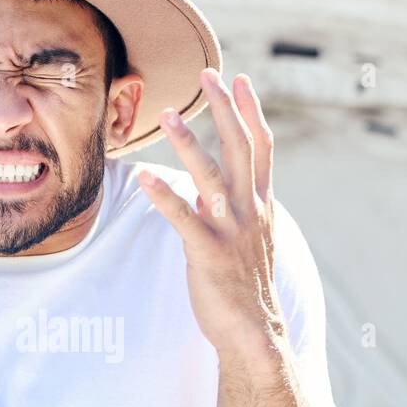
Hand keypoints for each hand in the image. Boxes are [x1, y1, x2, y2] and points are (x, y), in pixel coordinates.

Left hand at [138, 69, 282, 356]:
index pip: (261, 147)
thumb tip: (209, 190)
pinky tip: (145, 174)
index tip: (239, 79)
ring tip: (167, 114)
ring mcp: (230, 231)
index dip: (250, 111)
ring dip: (189, 142)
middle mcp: (250, 211)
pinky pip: (183, 217)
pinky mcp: (208, 253)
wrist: (254, 332)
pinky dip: (163, 194)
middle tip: (208, 74)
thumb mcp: (249, 241)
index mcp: (261, 205)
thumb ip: (233, 210)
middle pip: (241, 148)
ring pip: (211, 175)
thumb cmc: (247, 288)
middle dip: (225, 108)